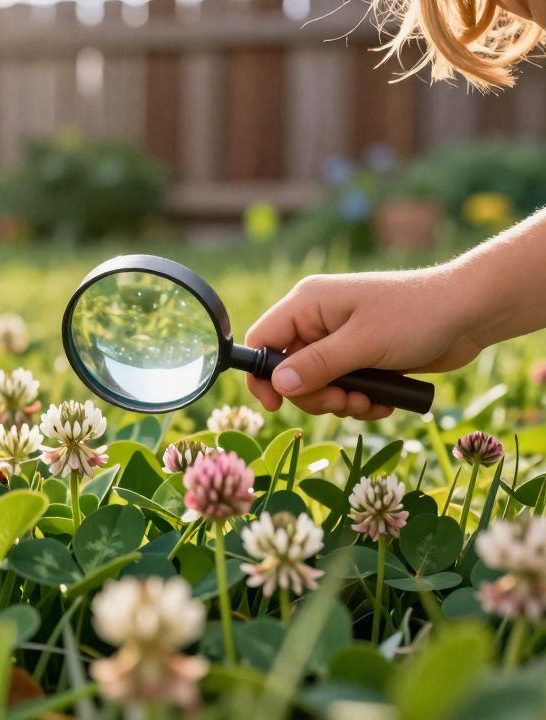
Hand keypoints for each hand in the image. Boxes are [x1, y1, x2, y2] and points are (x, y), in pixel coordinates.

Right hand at [244, 268, 483, 418]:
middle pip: (288, 372)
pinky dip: (359, 401)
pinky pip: (342, 388)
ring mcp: (339, 340)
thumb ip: (317, 365)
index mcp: (308, 304)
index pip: (262, 341)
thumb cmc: (416, 315)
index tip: (276, 405)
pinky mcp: (360, 357)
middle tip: (344, 400)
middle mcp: (317, 321)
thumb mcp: (363, 343)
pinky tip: (382, 401)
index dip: (261, 375)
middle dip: (314, 395)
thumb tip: (278, 385)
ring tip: (369, 401)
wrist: (470, 312)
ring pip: (316, 386)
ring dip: (340, 402)